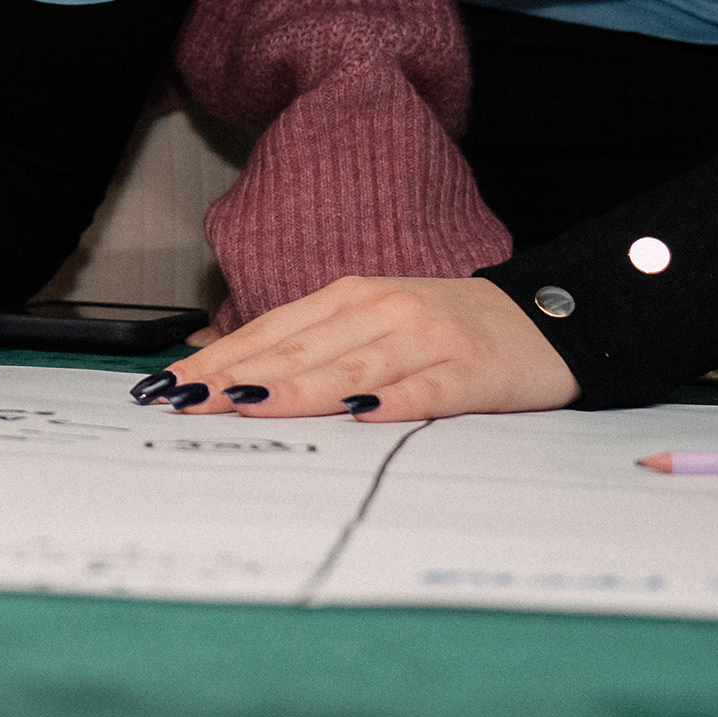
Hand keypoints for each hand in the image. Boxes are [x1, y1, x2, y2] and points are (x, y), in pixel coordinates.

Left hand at [149, 276, 576, 421]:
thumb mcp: (374, 324)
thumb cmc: (445, 331)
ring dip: (297, 386)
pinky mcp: (471, 371)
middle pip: (300, 347)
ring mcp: (428, 338)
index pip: (271, 329)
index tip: (171, 384)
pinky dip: (392, 401)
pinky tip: (361, 418)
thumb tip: (232, 371)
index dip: (219, 357)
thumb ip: (313, 345)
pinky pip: (426, 389)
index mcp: (352, 299)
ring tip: (250, 402)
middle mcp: (383, 310)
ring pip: (351, 366)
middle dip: (239, 374)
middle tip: (190, 400)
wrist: (545, 321)